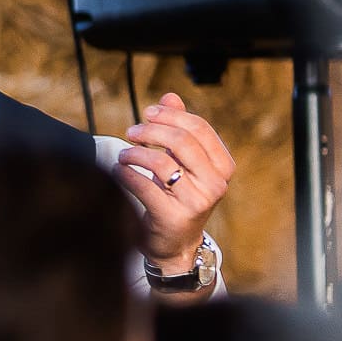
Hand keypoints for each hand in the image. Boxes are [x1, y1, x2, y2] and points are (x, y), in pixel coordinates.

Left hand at [115, 93, 235, 268]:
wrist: (175, 244)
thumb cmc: (178, 196)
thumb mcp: (183, 163)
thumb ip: (179, 130)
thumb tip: (170, 97)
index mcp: (223, 166)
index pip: (199, 129)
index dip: (170, 116)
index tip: (148, 113)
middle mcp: (215, 183)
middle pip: (181, 141)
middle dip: (150, 131)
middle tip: (131, 132)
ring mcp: (196, 202)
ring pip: (161, 163)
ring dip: (134, 153)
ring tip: (123, 155)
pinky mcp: (173, 217)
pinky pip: (143, 187)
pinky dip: (125, 174)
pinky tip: (118, 171)